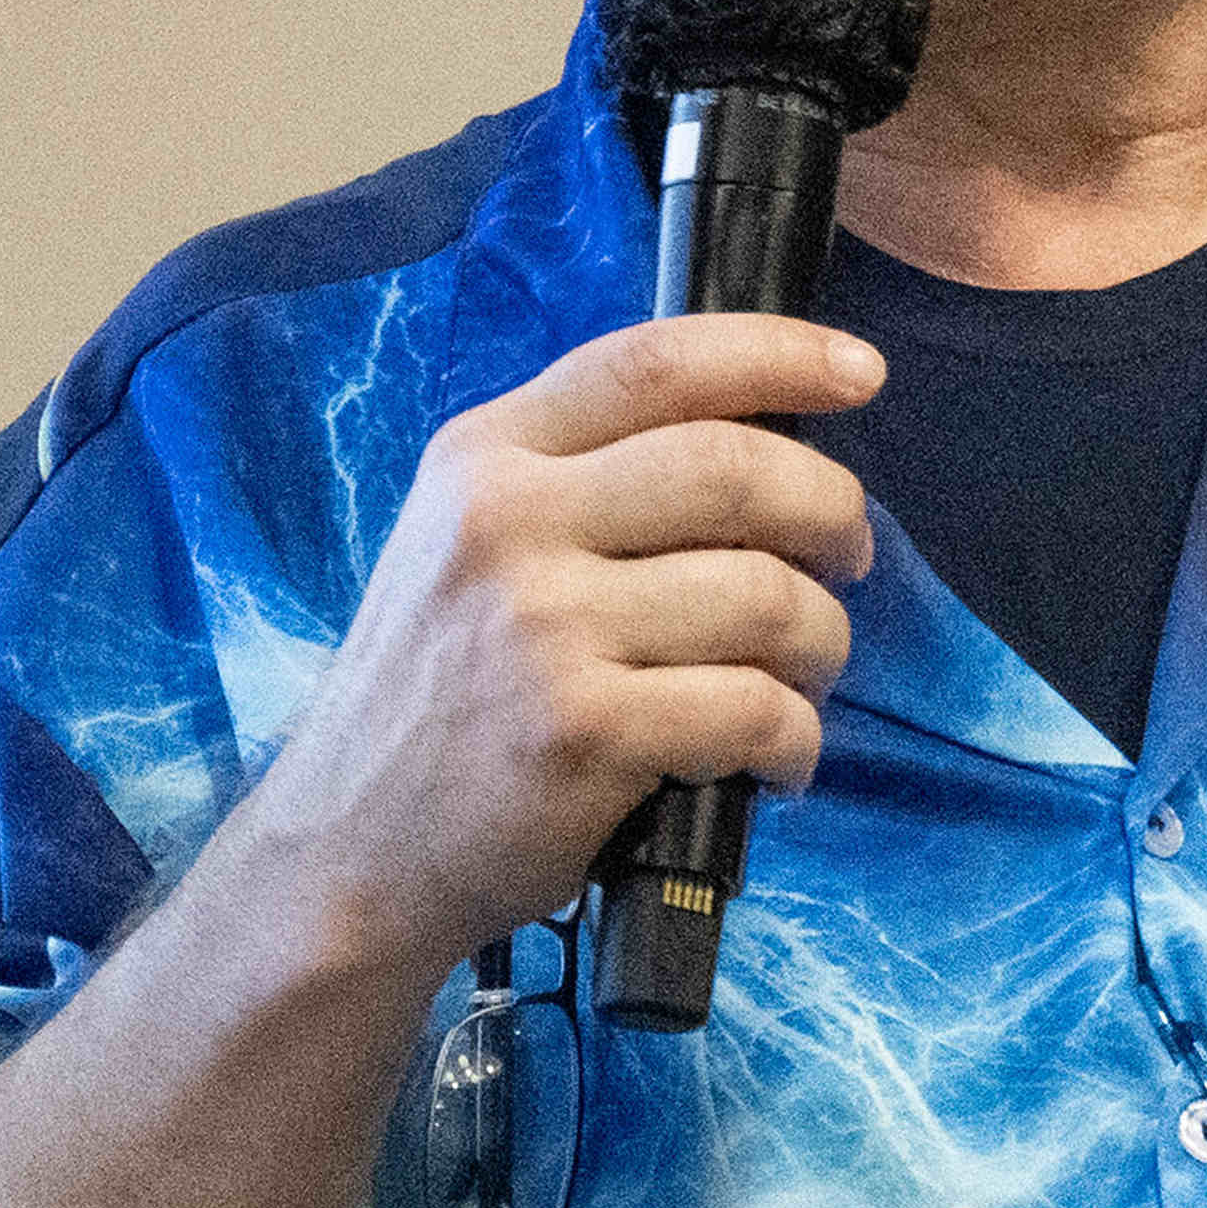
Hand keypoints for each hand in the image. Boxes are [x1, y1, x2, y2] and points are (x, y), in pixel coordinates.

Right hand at [221, 314, 885, 978]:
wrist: (347, 853)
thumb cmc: (440, 700)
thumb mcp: (467, 546)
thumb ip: (583, 481)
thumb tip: (768, 441)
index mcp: (484, 458)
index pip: (653, 364)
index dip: (778, 354)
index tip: (859, 370)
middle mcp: (506, 524)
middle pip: (736, 466)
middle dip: (832, 510)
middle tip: (850, 558)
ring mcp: (542, 628)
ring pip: (768, 595)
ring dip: (823, 643)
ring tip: (804, 681)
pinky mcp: (582, 731)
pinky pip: (756, 709)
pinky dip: (797, 741)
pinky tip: (777, 762)